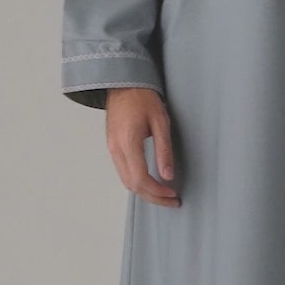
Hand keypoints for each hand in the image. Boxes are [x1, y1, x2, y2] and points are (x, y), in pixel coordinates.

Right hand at [105, 87, 179, 205]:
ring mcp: (112, 149)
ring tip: (164, 194)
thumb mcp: (160, 121)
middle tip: (172, 200)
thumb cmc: (143, 98)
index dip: (158, 191)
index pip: (140, 179)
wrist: (123, 84)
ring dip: (145, 192)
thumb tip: (168, 175)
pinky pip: (123, 172)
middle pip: (132, 185)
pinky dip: (137, 182)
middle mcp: (116, 149)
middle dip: (153, 197)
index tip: (173, 193)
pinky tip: (151, 182)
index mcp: (128, 142)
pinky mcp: (112, 147)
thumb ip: (164, 150)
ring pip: (126, 181)